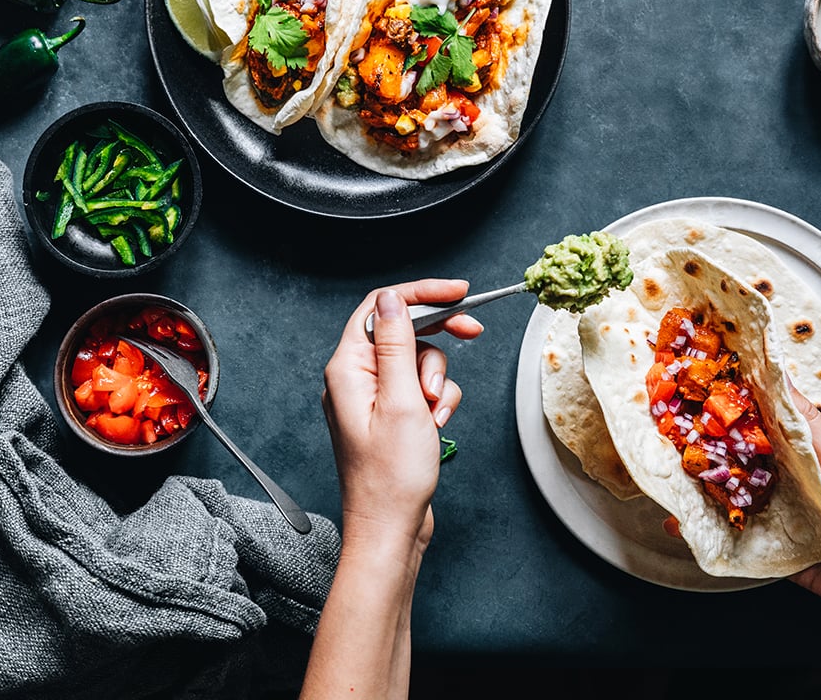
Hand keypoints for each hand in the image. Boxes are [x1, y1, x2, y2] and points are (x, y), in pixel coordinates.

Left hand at [322, 280, 482, 554]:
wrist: (390, 529)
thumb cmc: (390, 477)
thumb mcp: (401, 401)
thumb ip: (398, 344)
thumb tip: (393, 299)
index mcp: (348, 368)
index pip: (383, 307)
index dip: (422, 293)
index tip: (459, 291)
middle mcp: (355, 378)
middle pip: (404, 330)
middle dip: (439, 337)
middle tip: (472, 331)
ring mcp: (373, 398)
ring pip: (419, 361)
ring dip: (438, 380)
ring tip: (434, 412)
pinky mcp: (390, 416)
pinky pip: (421, 389)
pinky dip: (437, 401)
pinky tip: (436, 424)